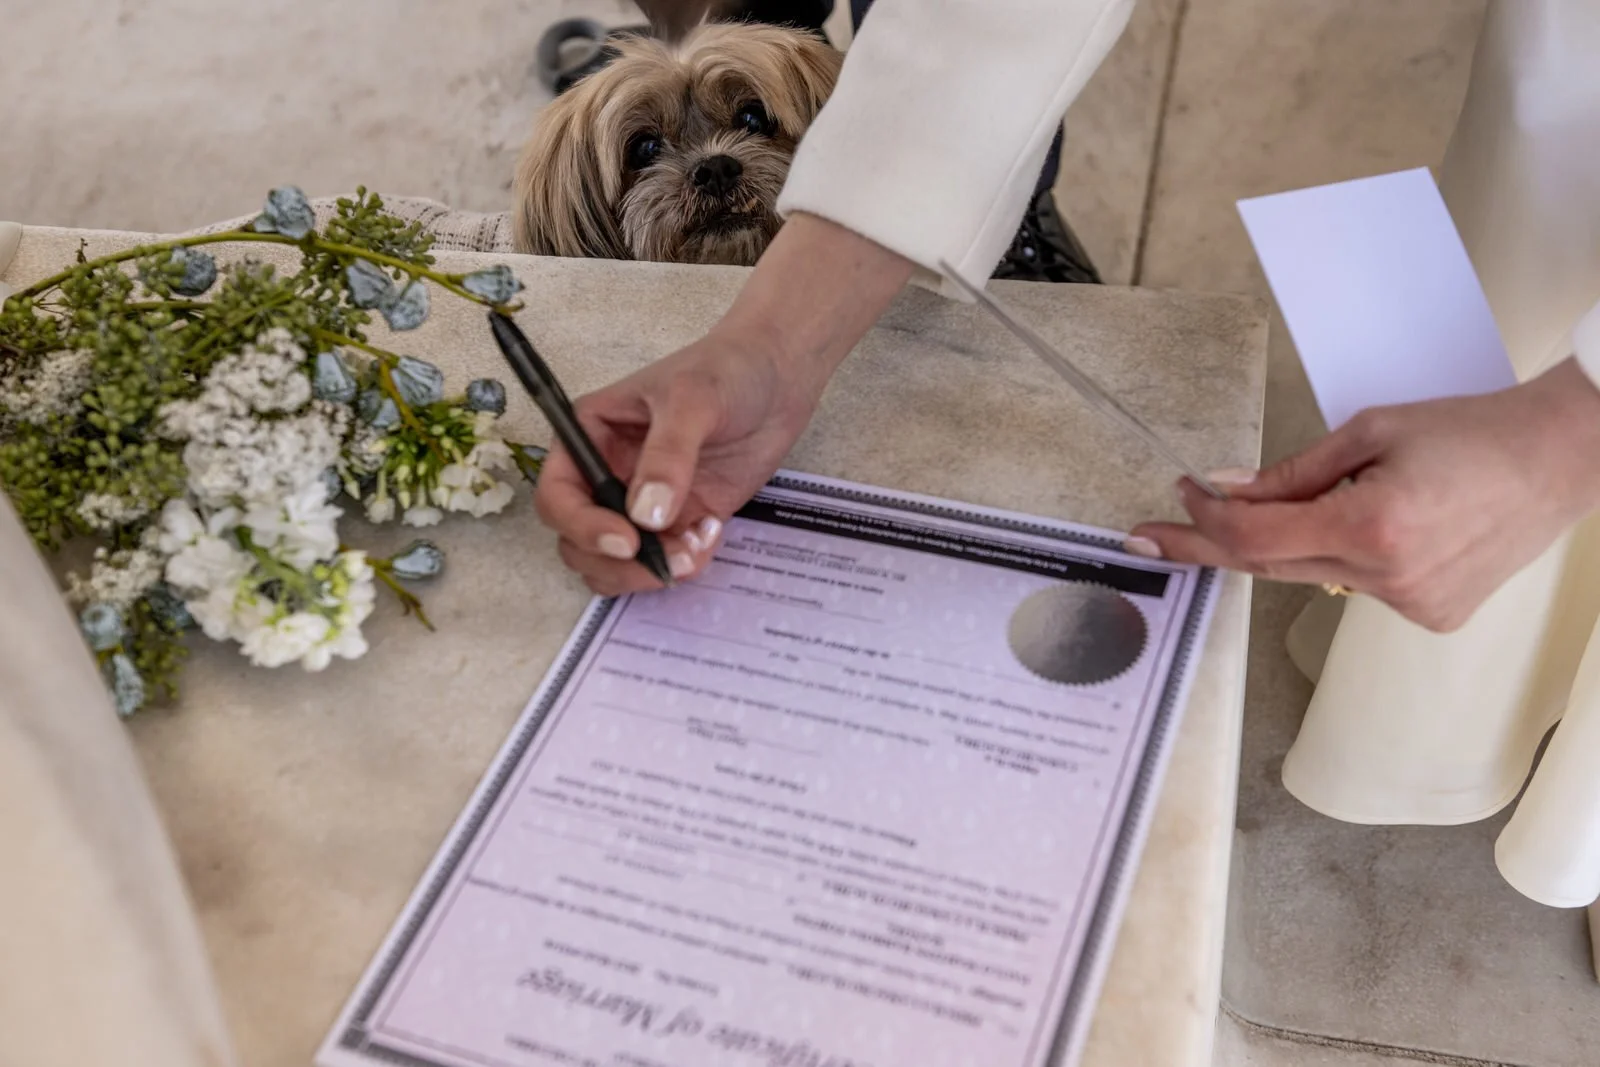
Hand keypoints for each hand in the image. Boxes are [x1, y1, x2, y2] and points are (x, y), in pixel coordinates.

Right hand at [533, 213, 914, 593]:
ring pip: (615, 564)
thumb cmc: (725, 370)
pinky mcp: (679, 521)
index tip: (626, 541)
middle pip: (579, 543)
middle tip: (666, 561)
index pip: (557, 496)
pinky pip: (664, 561)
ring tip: (696, 549)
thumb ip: (667, 456)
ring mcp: (642, 503)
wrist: (779, 377)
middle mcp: (606, 475)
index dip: (581, 526)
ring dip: (649, 573)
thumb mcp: (692, 400)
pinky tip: (713, 532)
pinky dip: (684, 563)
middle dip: (617, 563)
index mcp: (589, 437)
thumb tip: (644, 517)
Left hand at [1128, 358, 1599, 631]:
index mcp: (1372, 527)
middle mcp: (1389, 578)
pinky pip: (1358, 586)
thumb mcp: (1371, 431)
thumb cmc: (1470, 432)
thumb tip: (1228, 490)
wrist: (1560, 459)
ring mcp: (1412, 605)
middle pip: (1270, 567)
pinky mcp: (1431, 615)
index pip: (1256, 541)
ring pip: (1314, 575)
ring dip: (1293, 543)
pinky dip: (1346, 555)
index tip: (1180, 497)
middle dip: (1212, 545)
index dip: (1205, 522)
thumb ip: (1293, 473)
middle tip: (1157, 533)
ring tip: (1336, 497)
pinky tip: (1389, 523)